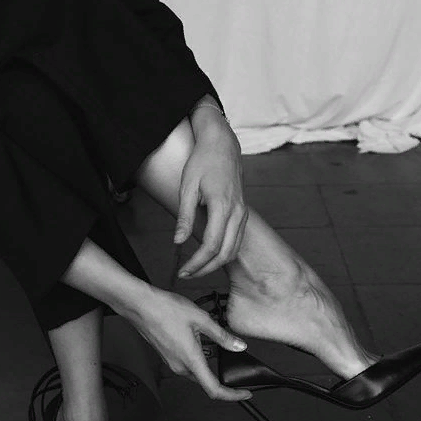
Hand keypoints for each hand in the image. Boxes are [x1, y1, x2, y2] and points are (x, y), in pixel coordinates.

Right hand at [121, 286, 252, 401]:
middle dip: (222, 376)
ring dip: (209, 362)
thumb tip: (238, 346)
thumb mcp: (201, 319)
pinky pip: (188, 362)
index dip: (232, 395)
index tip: (244, 393)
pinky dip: (199, 355)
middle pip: (206, 381)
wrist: (140, 305)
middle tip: (235, 364)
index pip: (214, 390)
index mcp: (190, 360)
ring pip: (197, 370)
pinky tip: (202, 338)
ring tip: (217, 342)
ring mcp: (172, 362)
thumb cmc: (165, 310)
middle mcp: (180, 366)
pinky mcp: (168, 356)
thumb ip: (222, 336)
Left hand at [174, 115, 247, 278]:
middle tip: (187, 275)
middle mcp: (237, 213)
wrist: (222, 145)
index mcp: (223, 206)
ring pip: (234, 250)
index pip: (212, 245)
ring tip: (195, 269)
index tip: (183, 271)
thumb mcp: (187, 187)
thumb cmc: (203, 162)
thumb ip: (184, 217)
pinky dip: (224, 254)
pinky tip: (209, 257)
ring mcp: (243, 214)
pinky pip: (237, 241)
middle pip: (226, 253)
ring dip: (215, 264)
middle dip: (206, 269)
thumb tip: (177, 241)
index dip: (197, 263)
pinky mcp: (243, 214)